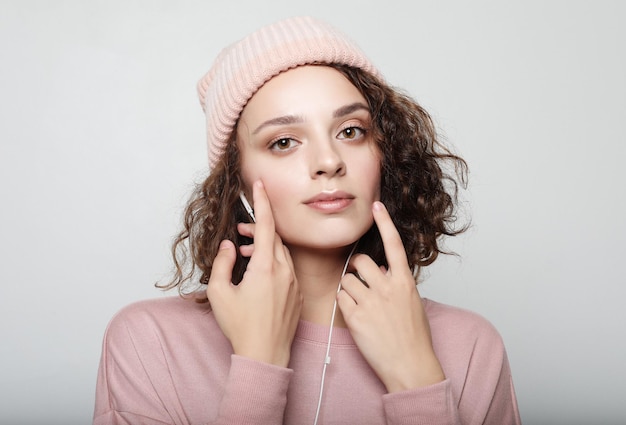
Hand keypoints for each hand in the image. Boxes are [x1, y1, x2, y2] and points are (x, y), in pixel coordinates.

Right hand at [206, 180, 302, 366]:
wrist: (265, 355)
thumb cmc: (241, 328)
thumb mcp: (220, 294)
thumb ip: (222, 263)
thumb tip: (228, 246)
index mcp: (265, 267)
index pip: (267, 225)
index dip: (262, 202)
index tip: (259, 185)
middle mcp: (284, 271)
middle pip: (274, 238)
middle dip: (258, 229)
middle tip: (240, 232)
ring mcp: (293, 282)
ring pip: (281, 252)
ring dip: (264, 246)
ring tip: (244, 252)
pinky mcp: (296, 293)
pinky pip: (287, 267)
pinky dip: (273, 261)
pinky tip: (258, 272)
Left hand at [337, 201, 444, 391]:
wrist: (411, 366)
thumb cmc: (414, 337)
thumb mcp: (412, 303)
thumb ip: (397, 283)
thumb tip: (382, 270)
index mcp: (404, 282)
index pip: (394, 244)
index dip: (384, 222)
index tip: (376, 205)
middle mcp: (387, 288)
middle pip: (360, 262)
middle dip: (357, 270)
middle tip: (362, 284)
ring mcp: (371, 302)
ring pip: (347, 280)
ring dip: (351, 289)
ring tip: (362, 307)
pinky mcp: (355, 317)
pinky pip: (341, 298)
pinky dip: (345, 304)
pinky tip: (357, 317)